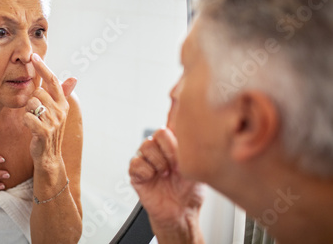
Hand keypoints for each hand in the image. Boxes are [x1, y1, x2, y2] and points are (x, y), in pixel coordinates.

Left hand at [23, 53, 76, 165]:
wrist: (48, 156)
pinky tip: (30, 127)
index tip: (34, 56)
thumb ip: (62, 93)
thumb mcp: (57, 111)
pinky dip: (25, 121)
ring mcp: (54, 122)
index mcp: (63, 103)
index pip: (53, 81)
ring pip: (31, 103)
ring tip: (33, 120)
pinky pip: (27, 117)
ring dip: (28, 111)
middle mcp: (61, 111)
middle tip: (34, 112)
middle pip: (38, 92)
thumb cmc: (49, 130)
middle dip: (31, 100)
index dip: (43, 68)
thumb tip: (74, 78)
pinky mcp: (44, 132)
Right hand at [129, 128, 203, 242]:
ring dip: (159, 162)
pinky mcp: (136, 172)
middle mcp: (159, 149)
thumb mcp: (197, 166)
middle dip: (170, 150)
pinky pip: (136, 163)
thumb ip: (190, 147)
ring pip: (146, 146)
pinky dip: (146, 171)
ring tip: (166, 174)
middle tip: (177, 166)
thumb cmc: (190, 192)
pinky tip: (153, 179)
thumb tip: (190, 130)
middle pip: (158, 133)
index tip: (178, 126)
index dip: (174, 120)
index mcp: (173, 144)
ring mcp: (146, 160)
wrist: (181, 213)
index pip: (171, 123)